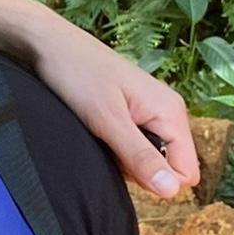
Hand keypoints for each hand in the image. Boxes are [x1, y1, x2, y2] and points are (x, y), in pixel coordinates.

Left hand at [30, 35, 198, 197]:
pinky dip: (113, 144)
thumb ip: (139, 156)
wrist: (48, 42)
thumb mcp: (107, 119)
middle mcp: (166, 111)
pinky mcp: (129, 111)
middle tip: (106, 142)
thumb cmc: (77, 72)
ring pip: (146, 156)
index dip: (157, 180)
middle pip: (166, 166)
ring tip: (97, 132)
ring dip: (122, 156)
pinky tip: (94, 128)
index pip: (186, 173)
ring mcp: (148, 111)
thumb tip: (172, 192)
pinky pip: (131, 143)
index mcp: (171, 112)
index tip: (124, 161)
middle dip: (137, 168)